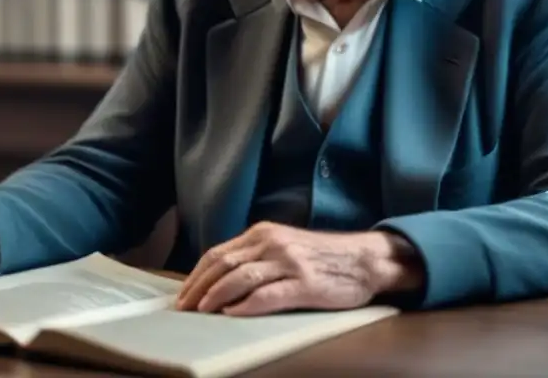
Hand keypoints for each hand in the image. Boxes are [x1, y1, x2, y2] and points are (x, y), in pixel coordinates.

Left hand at [175, 222, 422, 315]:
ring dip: (215, 296)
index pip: (218, 253)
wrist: (365, 259)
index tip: (183, 295)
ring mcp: (289, 262)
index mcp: (264, 232)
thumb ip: (256, 256)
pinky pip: (268, 294)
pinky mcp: (305, 284)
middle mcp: (272, 242)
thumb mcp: (284, 245)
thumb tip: (219, 279)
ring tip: (202, 312)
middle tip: (184, 308)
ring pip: (240, 277)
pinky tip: (233, 313)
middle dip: (198, 288)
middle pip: (223, 264)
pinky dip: (246, 305)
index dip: (196, 275)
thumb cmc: (322, 257)